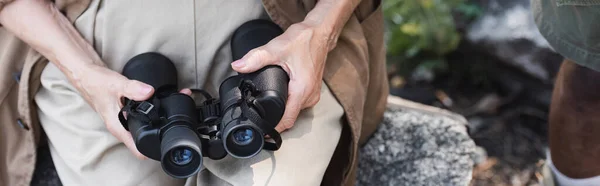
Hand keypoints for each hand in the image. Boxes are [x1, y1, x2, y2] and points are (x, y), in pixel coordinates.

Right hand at [72, 64, 191, 158]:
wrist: (85, 75)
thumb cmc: (95, 83)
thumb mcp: (115, 85)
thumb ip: (133, 89)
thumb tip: (149, 92)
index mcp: (118, 126)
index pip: (137, 149)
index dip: (152, 152)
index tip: (167, 147)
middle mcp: (121, 126)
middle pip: (143, 139)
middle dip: (160, 134)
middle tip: (176, 126)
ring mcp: (123, 119)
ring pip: (143, 126)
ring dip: (157, 121)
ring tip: (173, 112)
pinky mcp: (126, 110)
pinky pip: (141, 115)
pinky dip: (152, 110)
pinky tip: (161, 103)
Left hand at [230, 23, 330, 132]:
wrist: (320, 33)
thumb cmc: (304, 40)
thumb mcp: (277, 48)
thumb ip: (256, 58)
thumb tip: (237, 66)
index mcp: (302, 90)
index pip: (287, 120)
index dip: (273, 129)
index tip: (261, 132)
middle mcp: (310, 96)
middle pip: (290, 118)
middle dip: (274, 120)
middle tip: (256, 116)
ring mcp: (313, 94)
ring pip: (295, 111)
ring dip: (281, 112)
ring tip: (265, 107)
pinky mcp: (312, 90)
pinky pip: (299, 104)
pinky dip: (288, 103)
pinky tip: (278, 98)